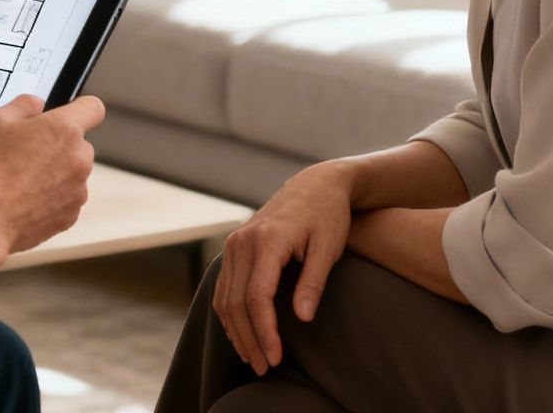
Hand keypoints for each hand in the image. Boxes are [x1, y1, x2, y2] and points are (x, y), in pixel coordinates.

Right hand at [0, 94, 104, 256]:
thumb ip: (22, 106)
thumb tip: (36, 105)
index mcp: (63, 130)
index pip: (93, 108)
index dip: (78, 108)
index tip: (65, 114)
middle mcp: (78, 160)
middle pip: (79, 144)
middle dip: (57, 144)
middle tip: (24, 151)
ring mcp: (76, 191)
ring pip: (72, 173)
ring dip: (54, 173)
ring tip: (18, 180)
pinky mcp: (69, 217)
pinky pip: (65, 199)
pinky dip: (50, 198)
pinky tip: (22, 199)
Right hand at [215, 161, 354, 374]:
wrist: (316, 184)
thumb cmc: (328, 215)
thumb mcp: (328, 247)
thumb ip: (313, 282)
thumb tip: (301, 318)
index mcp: (267, 240)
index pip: (256, 296)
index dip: (264, 331)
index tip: (276, 356)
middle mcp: (243, 241)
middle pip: (236, 301)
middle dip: (249, 338)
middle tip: (264, 367)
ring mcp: (234, 243)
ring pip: (224, 297)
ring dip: (236, 331)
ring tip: (253, 358)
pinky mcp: (234, 247)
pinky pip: (224, 287)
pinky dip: (230, 314)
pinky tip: (243, 334)